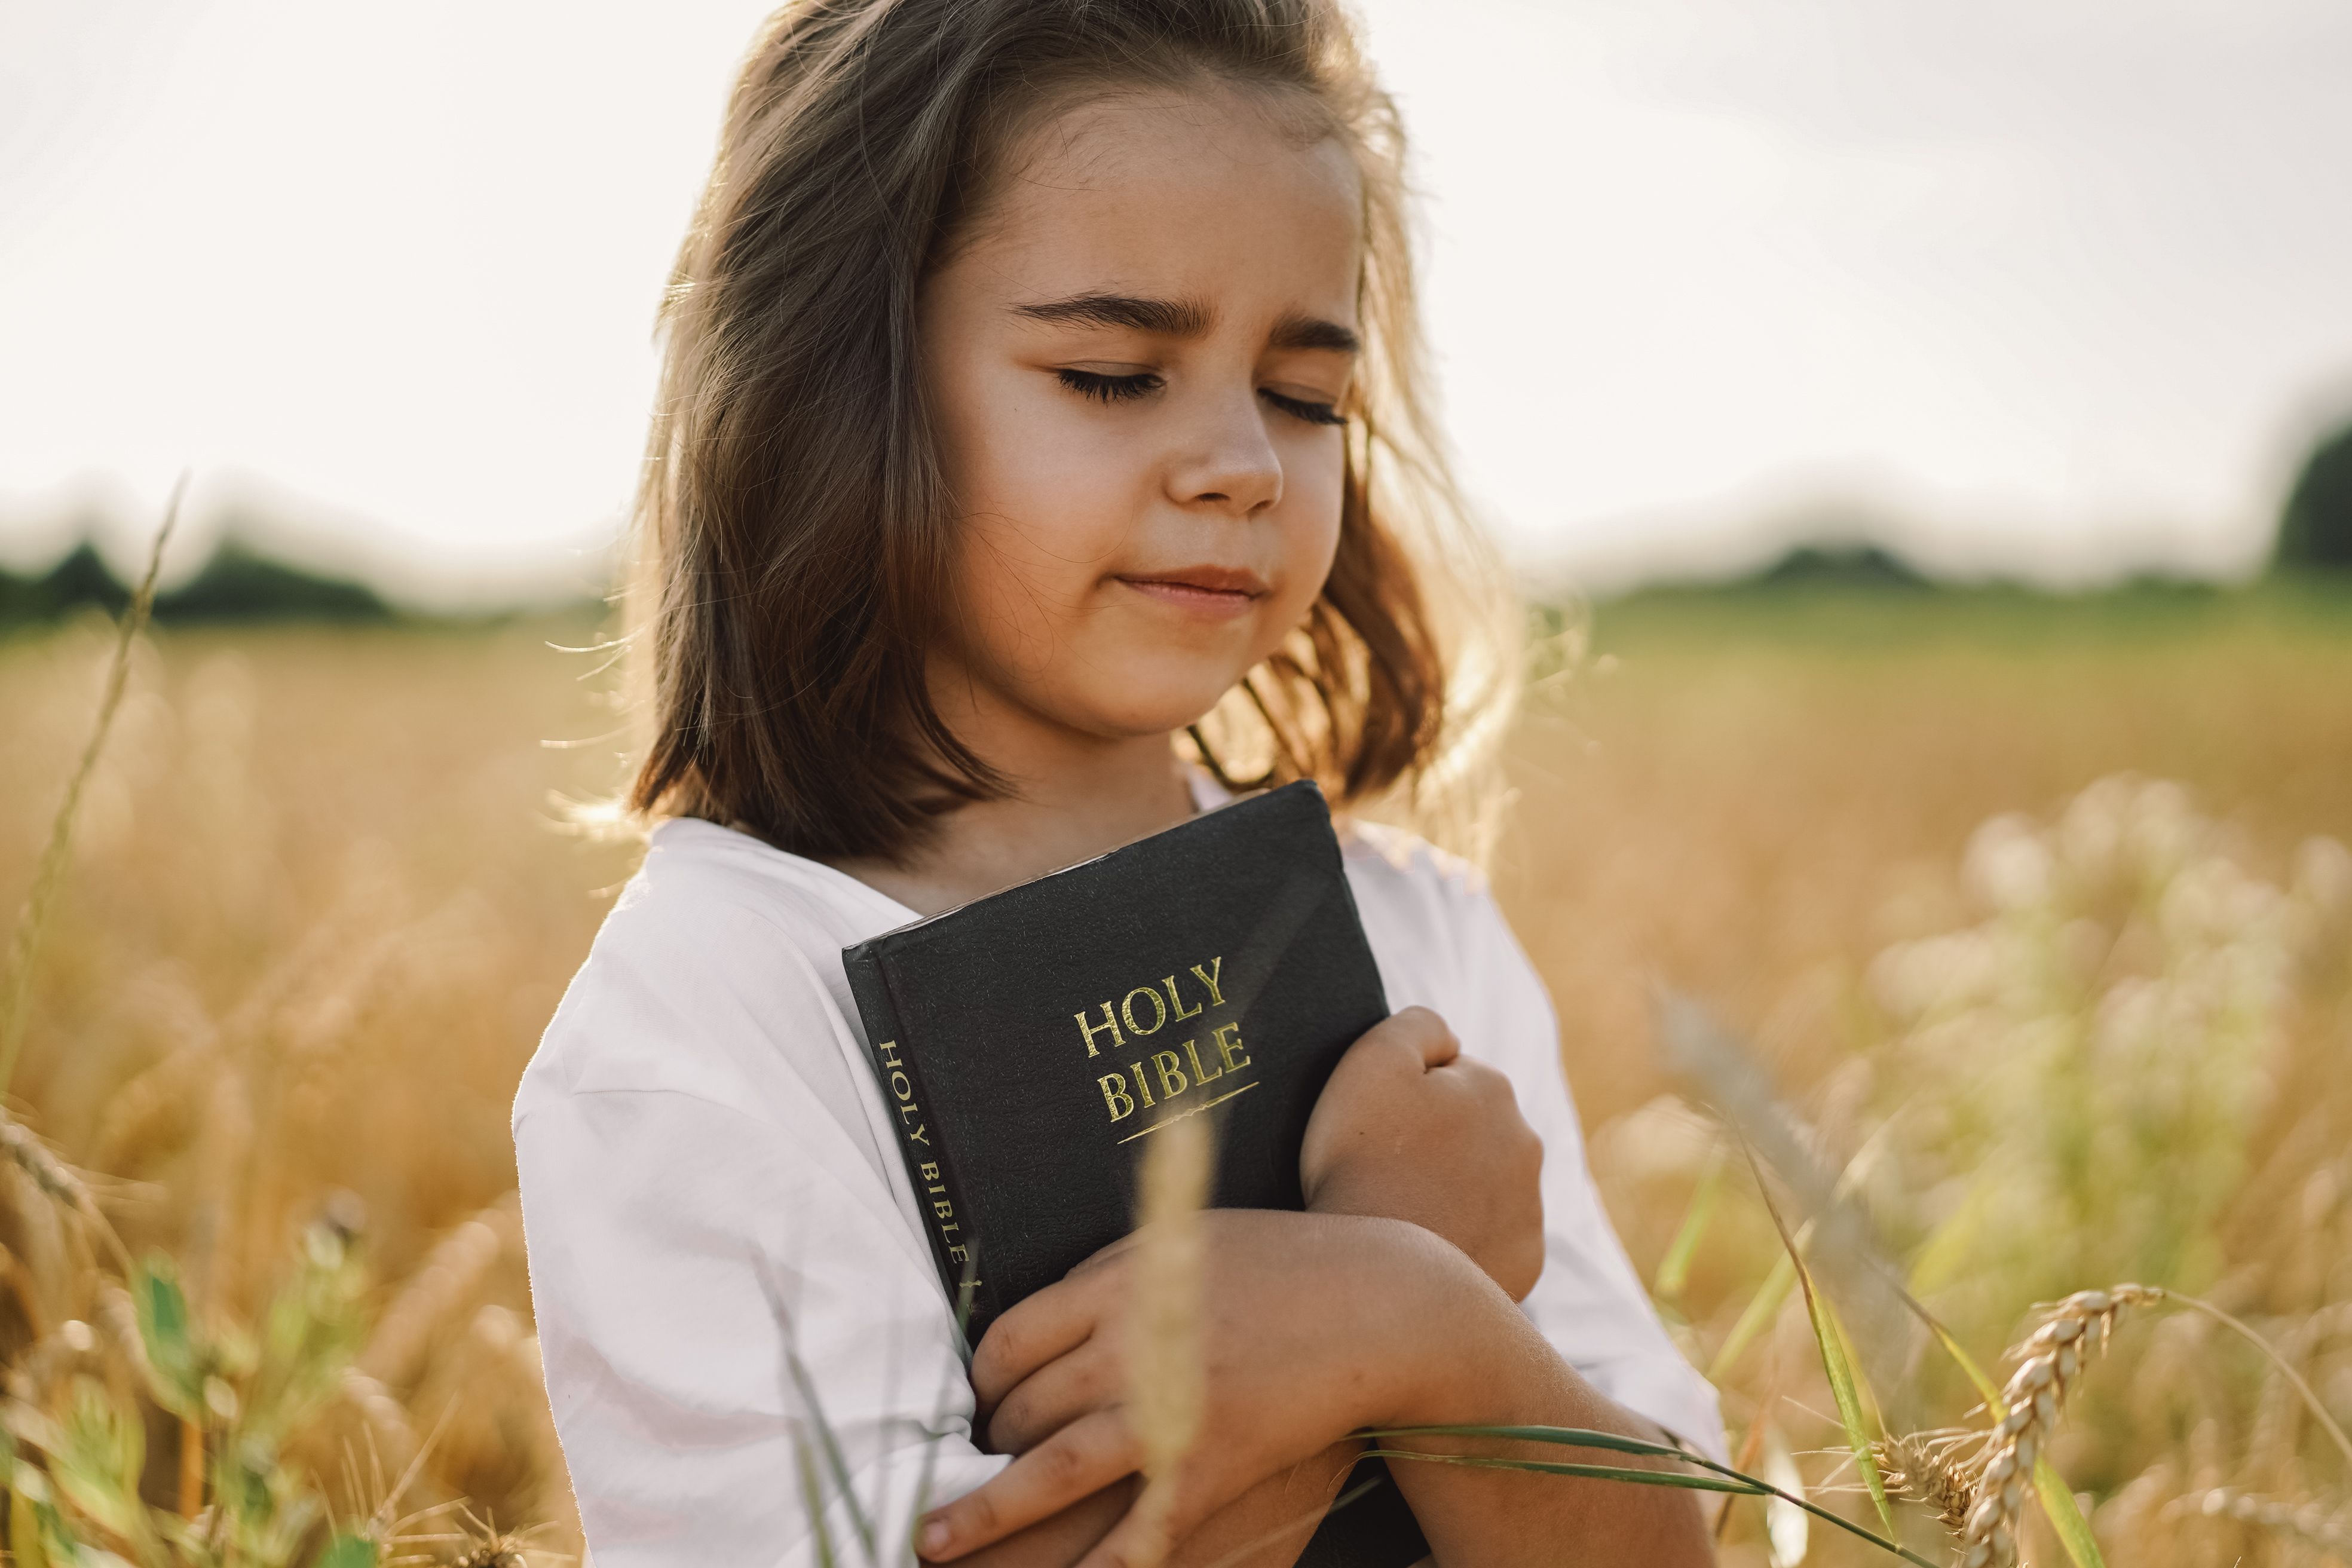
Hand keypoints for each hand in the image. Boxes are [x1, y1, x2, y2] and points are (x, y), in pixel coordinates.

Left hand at [917, 1209, 1478, 1565]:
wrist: (1377, 1301)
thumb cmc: (1277, 1264)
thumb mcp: (1179, 1238)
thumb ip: (1106, 1275)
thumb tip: (1036, 1321)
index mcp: (1117, 1284)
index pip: (1008, 1342)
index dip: (981, 1382)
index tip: (978, 1404)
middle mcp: (1131, 1345)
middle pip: (1023, 1408)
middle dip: (990, 1446)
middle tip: (974, 1468)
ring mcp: (1170, 1411)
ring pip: (1048, 1470)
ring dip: (984, 1513)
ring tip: (932, 1544)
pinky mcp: (1210, 1468)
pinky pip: (1131, 1534)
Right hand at [1299, 1007, 1545, 1300]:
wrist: (1378, 1272)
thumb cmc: (1363, 1161)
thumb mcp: (1372, 1060)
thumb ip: (1416, 1026)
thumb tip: (1448, 1038)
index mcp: (1493, 1088)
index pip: (1447, 1075)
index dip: (1403, 1096)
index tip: (1375, 1127)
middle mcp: (1526, 1143)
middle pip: (1471, 1129)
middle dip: (1437, 1140)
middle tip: (1383, 1169)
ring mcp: (1530, 1208)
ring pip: (1486, 1183)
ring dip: (1452, 1188)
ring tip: (1400, 1210)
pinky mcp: (1524, 1263)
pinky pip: (1491, 1239)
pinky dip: (1464, 1238)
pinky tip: (1425, 1245)